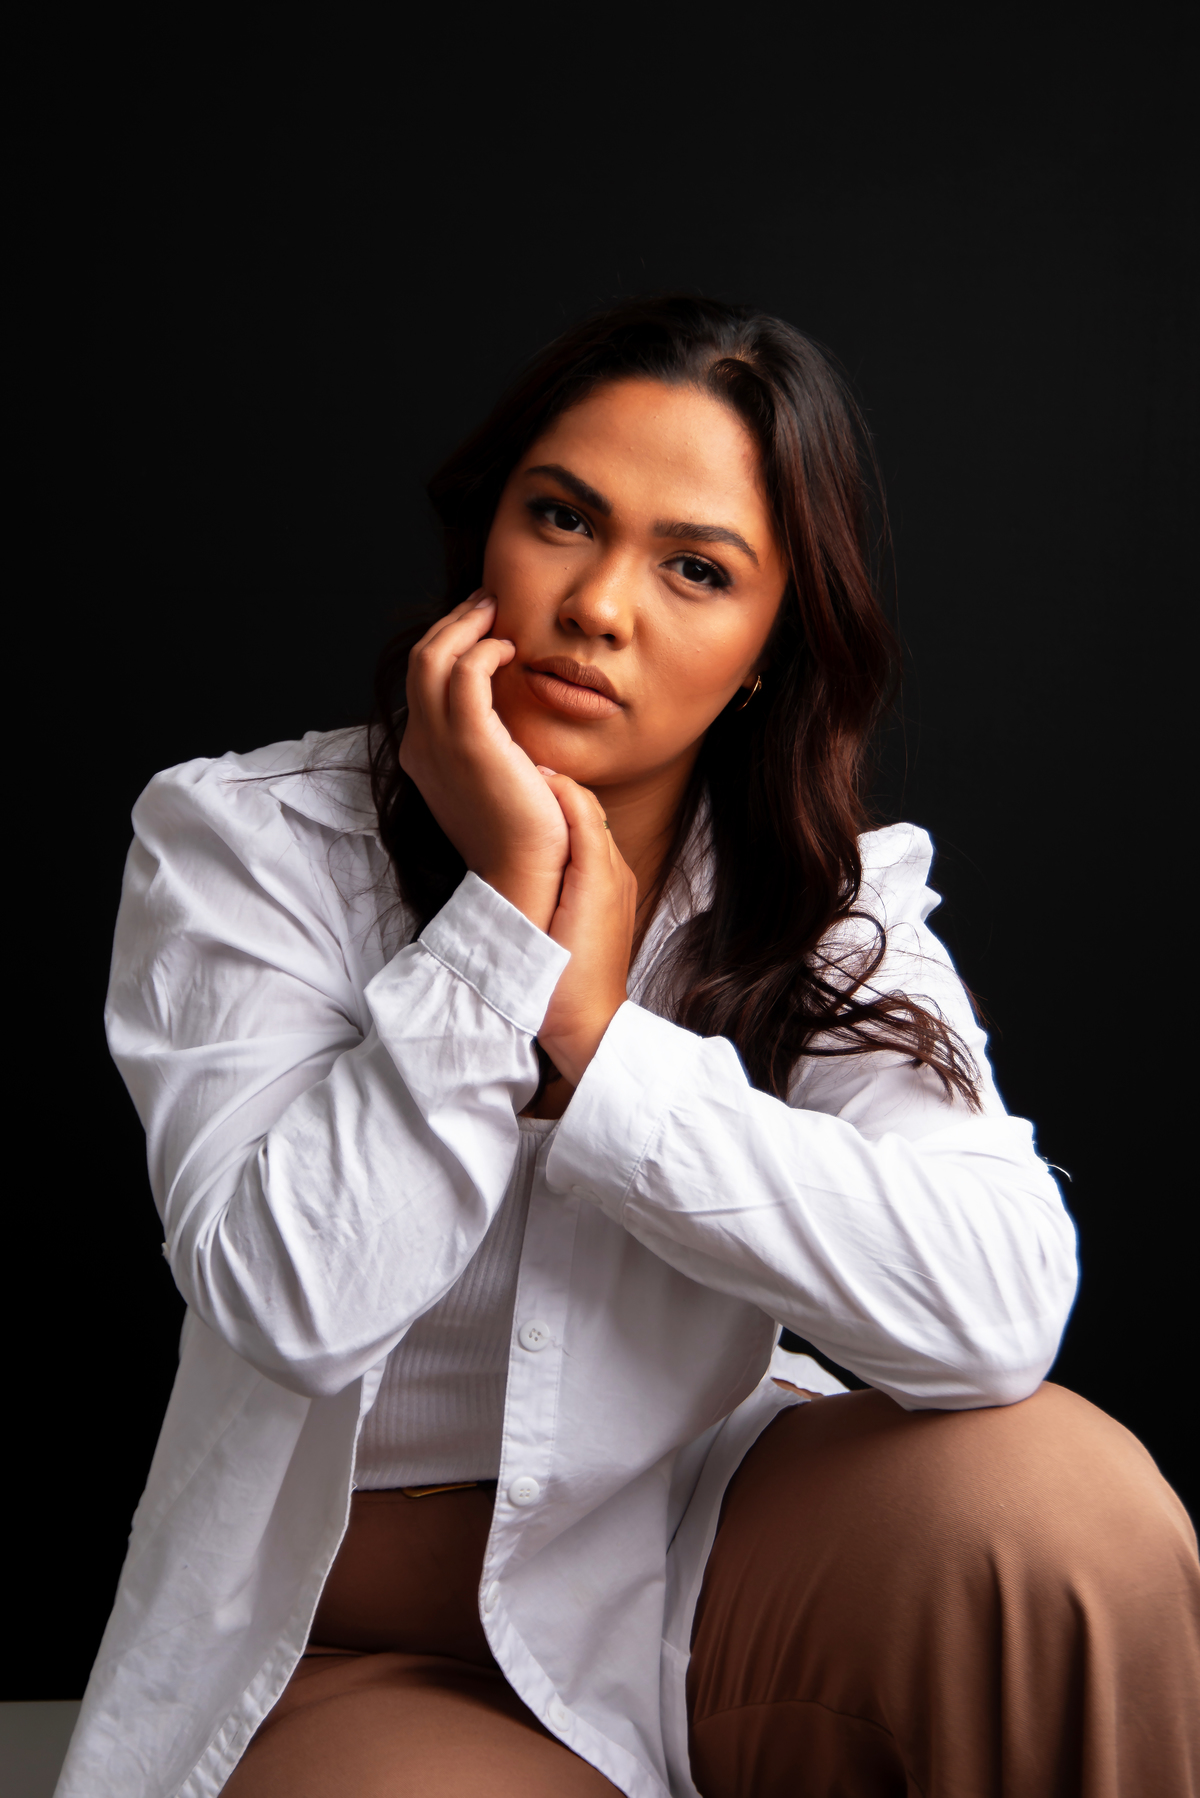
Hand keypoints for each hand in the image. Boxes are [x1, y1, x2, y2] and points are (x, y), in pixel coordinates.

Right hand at [398, 595, 569, 929]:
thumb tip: (511, 722)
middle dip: (452, 623)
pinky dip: (483, 649)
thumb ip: (493, 746)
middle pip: (421, 661)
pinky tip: (510, 649)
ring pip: (432, 657)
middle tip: (487, 602)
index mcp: (424, 755)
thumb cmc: (524, 835)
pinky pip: (465, 672)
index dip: (449, 645)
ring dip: (465, 624)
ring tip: (495, 609)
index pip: (424, 682)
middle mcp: (421, 746)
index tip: (482, 627)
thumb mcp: (498, 781)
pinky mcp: (470, 743)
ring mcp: (439, 744)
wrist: (524, 875)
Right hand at [536, 774, 636, 1086]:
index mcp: (607, 867)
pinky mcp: (598, 909)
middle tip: (506, 778)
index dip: (549, 781)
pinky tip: (529, 849)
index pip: (579, 802)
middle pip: (582, 813)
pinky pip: (582, 860)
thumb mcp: (581, 895)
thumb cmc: (569, 973)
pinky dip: (559, 843)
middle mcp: (613, 873)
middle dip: (551, 792)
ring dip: (553, 815)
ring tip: (513, 806)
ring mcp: (608, 891)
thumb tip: (562, 792)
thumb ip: (581, 839)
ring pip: (581, 834)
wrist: (583, 1028)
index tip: (512, 769)